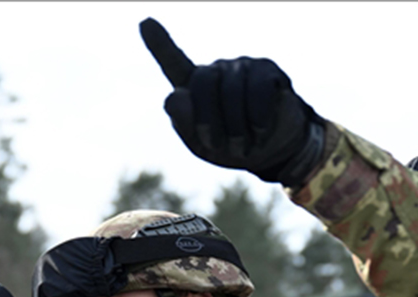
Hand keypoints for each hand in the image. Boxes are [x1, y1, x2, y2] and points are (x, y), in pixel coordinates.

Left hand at [140, 17, 325, 185]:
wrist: (272, 152)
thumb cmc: (230, 146)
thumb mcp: (201, 144)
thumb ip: (183, 123)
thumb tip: (174, 95)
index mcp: (193, 88)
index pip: (173, 63)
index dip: (159, 43)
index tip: (145, 22)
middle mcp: (216, 71)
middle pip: (203, 82)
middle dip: (209, 121)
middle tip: (219, 147)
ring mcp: (241, 67)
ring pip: (232, 90)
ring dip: (236, 129)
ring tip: (243, 147)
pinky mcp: (267, 71)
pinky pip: (258, 92)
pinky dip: (257, 120)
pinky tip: (261, 132)